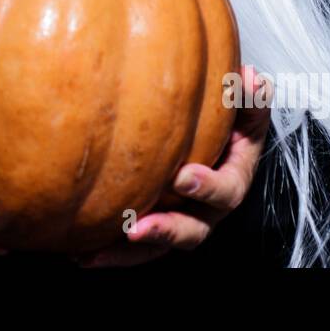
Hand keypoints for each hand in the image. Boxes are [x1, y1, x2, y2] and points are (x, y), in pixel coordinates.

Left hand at [75, 64, 273, 267]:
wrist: (209, 137)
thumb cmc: (228, 123)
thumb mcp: (244, 108)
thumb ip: (248, 95)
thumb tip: (249, 77)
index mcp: (232, 181)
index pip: (227, 191)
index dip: (208, 188)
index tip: (183, 177)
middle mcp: (206, 209)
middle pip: (192, 231)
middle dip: (165, 230)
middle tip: (138, 227)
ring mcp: (178, 219)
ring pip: (157, 247)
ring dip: (127, 252)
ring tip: (96, 253)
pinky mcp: (152, 225)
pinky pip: (132, 246)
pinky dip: (108, 251)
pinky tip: (80, 253)